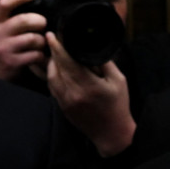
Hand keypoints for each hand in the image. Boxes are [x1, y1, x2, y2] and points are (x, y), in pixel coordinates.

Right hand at [0, 0, 47, 80]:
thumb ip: (4, 10)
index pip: (4, 4)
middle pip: (23, 20)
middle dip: (39, 21)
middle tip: (43, 24)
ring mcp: (4, 49)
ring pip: (32, 38)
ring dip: (41, 40)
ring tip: (41, 42)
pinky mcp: (13, 63)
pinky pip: (35, 55)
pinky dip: (41, 55)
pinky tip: (40, 55)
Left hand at [46, 32, 135, 157]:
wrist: (111, 133)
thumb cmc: (118, 106)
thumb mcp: (119, 80)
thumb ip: (105, 63)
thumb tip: (92, 48)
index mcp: (89, 85)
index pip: (68, 62)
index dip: (58, 47)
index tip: (52, 35)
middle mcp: (73, 93)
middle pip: (56, 68)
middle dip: (53, 52)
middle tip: (53, 39)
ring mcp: (65, 102)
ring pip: (51, 77)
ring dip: (51, 64)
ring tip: (56, 54)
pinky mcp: (62, 107)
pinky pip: (52, 87)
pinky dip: (52, 76)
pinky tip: (57, 69)